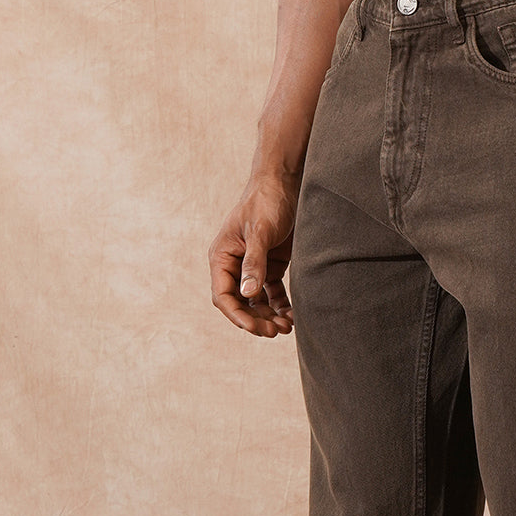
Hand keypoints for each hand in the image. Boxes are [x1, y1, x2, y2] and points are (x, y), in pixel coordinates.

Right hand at [208, 175, 297, 336]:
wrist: (285, 183)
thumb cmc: (266, 202)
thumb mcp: (260, 232)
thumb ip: (254, 262)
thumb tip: (248, 294)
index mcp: (222, 257)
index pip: (224, 296)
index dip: (238, 315)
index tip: (256, 328)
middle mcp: (235, 265)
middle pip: (241, 303)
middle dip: (257, 320)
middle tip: (276, 332)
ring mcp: (253, 267)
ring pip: (257, 302)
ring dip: (270, 316)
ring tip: (287, 327)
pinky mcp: (271, 266)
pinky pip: (273, 293)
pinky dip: (281, 306)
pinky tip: (293, 316)